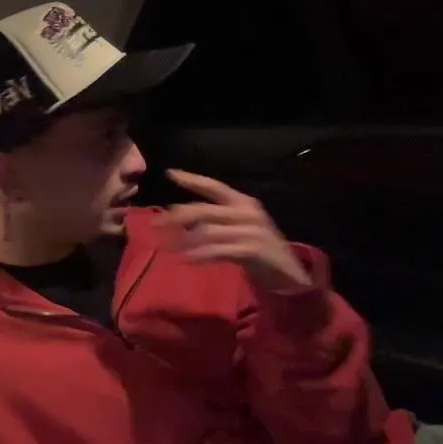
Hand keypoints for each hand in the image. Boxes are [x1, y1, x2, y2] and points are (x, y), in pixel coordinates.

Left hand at [157, 169, 310, 290]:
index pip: (214, 186)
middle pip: (205, 210)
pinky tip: (186, 260)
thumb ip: (214, 220)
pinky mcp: (252, 250)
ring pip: (208, 232)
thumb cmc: (256, 247)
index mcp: (243, 202)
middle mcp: (247, 212)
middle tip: (155, 224)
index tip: (170, 173)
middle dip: (177, 217)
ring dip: (185, 240)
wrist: (286, 270)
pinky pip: (218, 251)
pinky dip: (200, 255)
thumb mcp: (236, 227)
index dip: (192, 179)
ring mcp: (251, 230)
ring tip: (167, 247)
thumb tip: (179, 217)